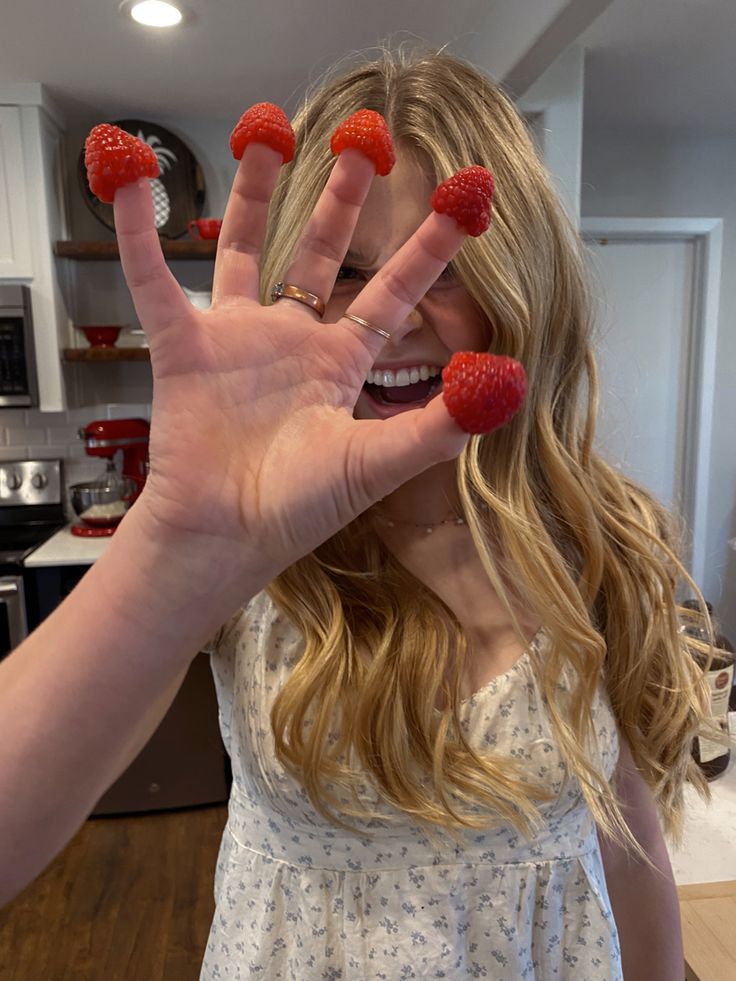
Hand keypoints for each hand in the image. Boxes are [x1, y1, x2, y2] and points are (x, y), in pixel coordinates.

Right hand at [113, 142, 471, 594]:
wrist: (224, 537)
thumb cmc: (296, 509)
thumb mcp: (375, 463)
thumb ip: (436, 426)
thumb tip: (506, 386)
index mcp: (342, 363)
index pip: (394, 291)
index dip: (429, 248)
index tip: (465, 199)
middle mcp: (292, 340)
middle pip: (321, 253)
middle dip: (344, 198)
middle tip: (366, 138)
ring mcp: (237, 339)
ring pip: (246, 249)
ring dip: (257, 193)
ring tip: (268, 129)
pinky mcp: (183, 348)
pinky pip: (155, 281)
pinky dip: (137, 236)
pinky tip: (126, 183)